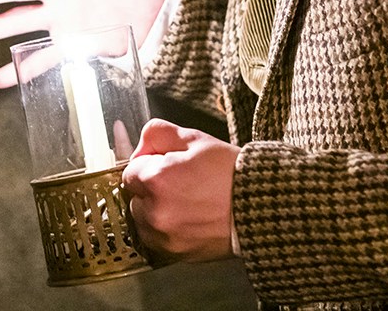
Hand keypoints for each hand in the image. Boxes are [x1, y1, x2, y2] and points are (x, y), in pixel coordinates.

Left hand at [121, 119, 239, 262]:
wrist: (257, 207)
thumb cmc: (229, 172)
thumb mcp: (194, 138)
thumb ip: (157, 133)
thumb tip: (140, 148)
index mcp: (156, 179)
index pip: (130, 172)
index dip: (149, 166)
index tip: (167, 167)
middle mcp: (154, 211)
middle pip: (134, 197)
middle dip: (150, 189)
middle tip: (180, 184)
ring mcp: (163, 236)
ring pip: (143, 220)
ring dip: (155, 212)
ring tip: (185, 202)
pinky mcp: (174, 253)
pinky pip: (156, 240)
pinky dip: (165, 231)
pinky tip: (187, 219)